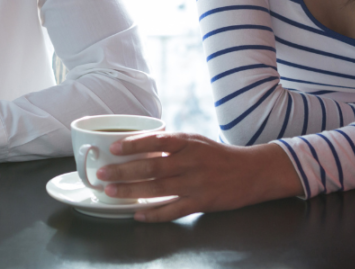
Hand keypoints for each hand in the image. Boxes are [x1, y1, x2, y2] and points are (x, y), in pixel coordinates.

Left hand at [95, 133, 302, 221]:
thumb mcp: (196, 141)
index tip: (113, 148)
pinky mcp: (201, 203)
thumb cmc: (219, 155)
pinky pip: (172, 210)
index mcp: (189, 142)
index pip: (156, 141)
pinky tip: (136, 214)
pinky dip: (153, 214)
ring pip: (157, 189)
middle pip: (152, 167)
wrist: (253, 172)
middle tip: (102, 173)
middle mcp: (191, 162)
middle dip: (123, 171)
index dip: (133, 144)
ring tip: (111, 192)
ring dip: (131, 191)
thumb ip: (171, 144)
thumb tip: (139, 145)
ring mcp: (196, 184)